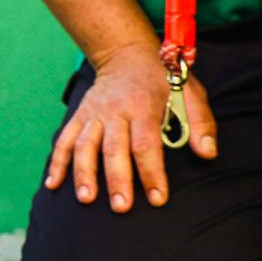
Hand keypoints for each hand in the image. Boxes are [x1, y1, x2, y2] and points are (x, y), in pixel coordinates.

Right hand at [46, 45, 217, 212]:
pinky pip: (65, 140)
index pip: (146, 144)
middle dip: (116, 180)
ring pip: (84, 146)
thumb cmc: (162, 78)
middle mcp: (115, 111)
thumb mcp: (190, 92)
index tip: (157, 198)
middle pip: (113, 149)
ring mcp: (93, 113)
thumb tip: (208, 154)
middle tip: (121, 208)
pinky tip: (53, 185)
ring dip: (83, 173)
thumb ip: (201, 123)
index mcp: (143, 106)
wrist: (126, 53)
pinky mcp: (80, 116)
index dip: (152, 173)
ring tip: (86, 199)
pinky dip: (57, 162)